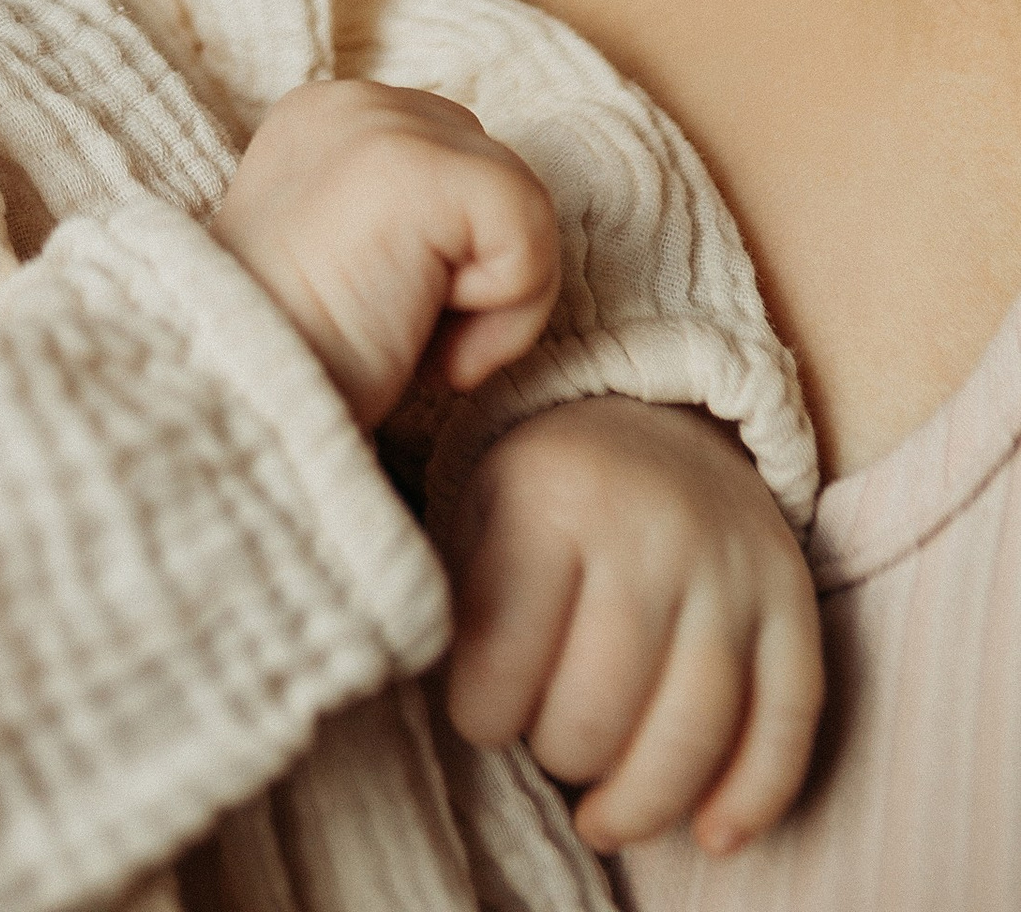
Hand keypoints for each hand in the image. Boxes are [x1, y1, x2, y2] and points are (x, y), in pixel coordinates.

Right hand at [209, 80, 560, 427]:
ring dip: (496, 304)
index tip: (389, 312)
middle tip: (406, 332)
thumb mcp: (341, 260)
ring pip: (526, 204)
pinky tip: (431, 346)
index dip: (452, 255)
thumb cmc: (298, 364)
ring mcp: (379, 123)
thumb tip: (480, 232)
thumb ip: (397, 216)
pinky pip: (529, 228)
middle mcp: (350, 101)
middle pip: (498, 173)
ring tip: (414, 339)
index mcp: (324, 118)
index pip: (457, 157)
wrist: (240, 405)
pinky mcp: (413, 165)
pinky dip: (508, 314)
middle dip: (479, 269)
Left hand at [445, 399, 823, 854]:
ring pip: (696, 729)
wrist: (655, 422)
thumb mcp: (481, 507)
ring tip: (604, 818)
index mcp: (557, 492)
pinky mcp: (795, 600)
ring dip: (644, 803)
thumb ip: (463, 600)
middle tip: (545, 747)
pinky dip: (754, 796)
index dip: (482, 714)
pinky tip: (713, 835)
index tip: (480, 715)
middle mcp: (654, 526)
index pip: (506, 652)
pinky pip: (790, 720)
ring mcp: (733, 565)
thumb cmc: (549, 492)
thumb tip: (466, 718)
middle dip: (562, 755)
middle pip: (604, 705)